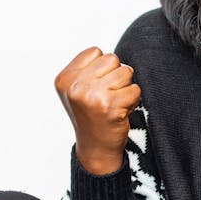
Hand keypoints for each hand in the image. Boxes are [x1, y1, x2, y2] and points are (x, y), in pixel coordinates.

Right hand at [55, 47, 141, 174]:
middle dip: (116, 75)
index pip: (95, 52)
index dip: (103, 68)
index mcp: (65, 79)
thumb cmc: (91, 116)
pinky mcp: (110, 106)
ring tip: (115, 103)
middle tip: (109, 95)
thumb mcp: (78, 90)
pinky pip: (135, 89)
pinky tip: (121, 111)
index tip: (97, 86)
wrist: (95, 148)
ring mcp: (92, 96)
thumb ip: (89, 69)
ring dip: (126, 88)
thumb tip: (112, 57)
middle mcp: (76, 86)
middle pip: (112, 59)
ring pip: (126, 72)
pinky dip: (133, 100)